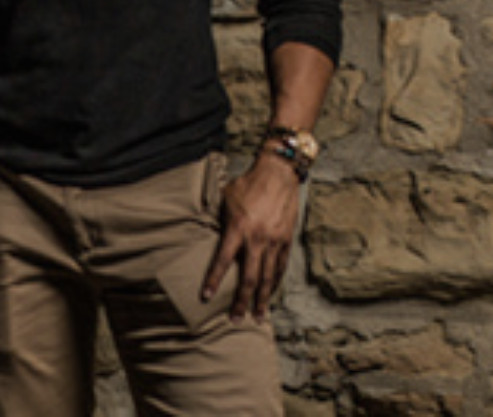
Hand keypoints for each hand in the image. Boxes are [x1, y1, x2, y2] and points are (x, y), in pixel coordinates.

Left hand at [201, 153, 300, 322]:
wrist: (278, 173)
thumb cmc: (248, 184)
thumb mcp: (226, 199)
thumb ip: (220, 220)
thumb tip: (207, 234)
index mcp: (238, 228)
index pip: (223, 260)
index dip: (213, 280)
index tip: (205, 296)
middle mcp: (258, 238)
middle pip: (250, 278)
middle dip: (242, 301)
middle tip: (236, 320)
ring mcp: (275, 240)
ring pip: (269, 277)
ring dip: (263, 299)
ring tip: (259, 316)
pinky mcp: (287, 239)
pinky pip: (281, 266)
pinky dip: (276, 282)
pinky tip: (271, 293)